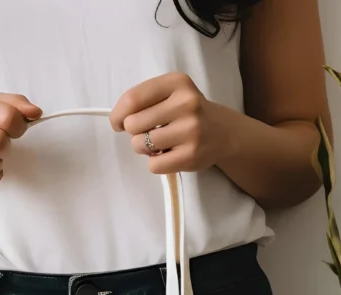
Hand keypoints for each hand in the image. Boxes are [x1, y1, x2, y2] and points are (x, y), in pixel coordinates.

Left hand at [110, 73, 232, 173]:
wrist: (223, 132)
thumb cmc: (188, 112)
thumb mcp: (171, 93)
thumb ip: (144, 100)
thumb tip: (117, 120)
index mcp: (177, 83)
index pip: (132, 98)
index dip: (117, 114)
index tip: (117, 122)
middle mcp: (186, 103)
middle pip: (133, 124)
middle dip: (133, 131)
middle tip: (148, 131)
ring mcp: (190, 131)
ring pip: (140, 145)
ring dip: (143, 148)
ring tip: (158, 143)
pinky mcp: (190, 156)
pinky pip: (153, 165)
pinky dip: (155, 163)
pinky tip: (168, 154)